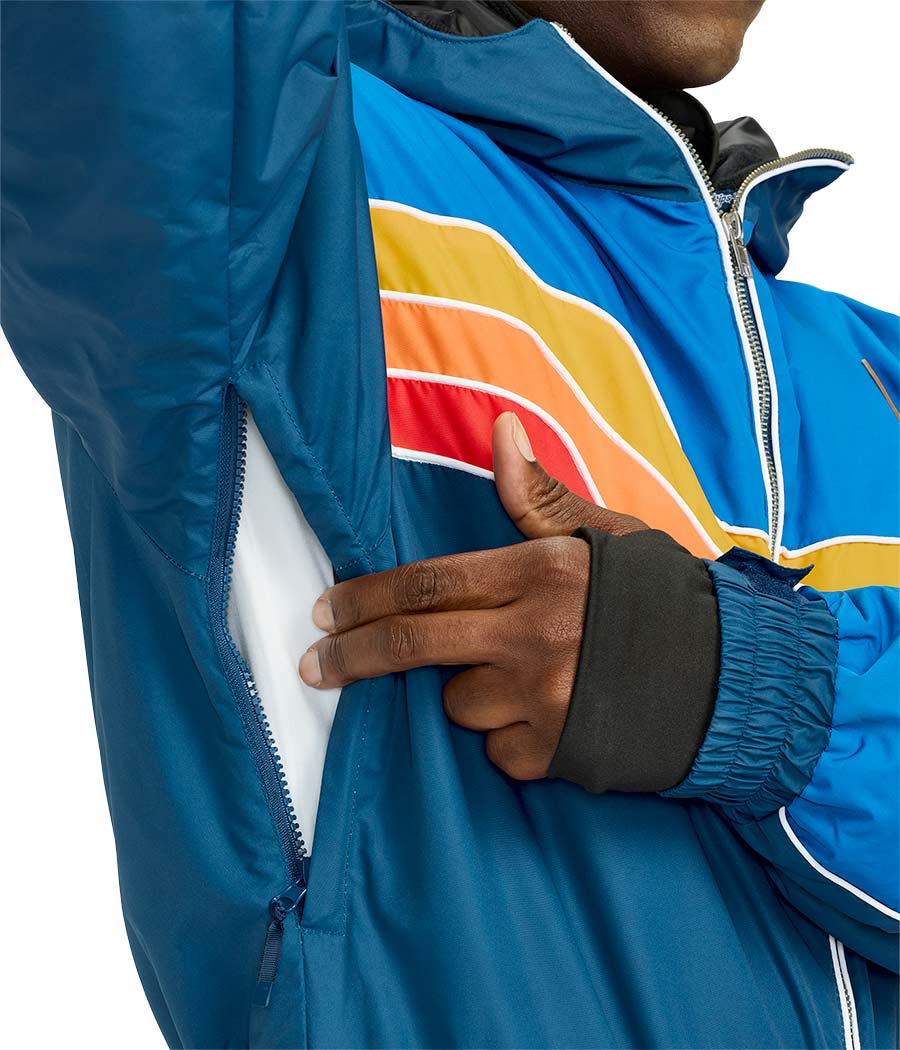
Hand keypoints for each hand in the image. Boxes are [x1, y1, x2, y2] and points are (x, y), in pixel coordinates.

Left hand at [299, 413, 646, 779]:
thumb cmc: (665, 599)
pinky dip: (510, 740)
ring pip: (459, 706)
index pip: (428, 583)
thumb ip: (539, 497)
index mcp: (541, 574)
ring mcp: (545, 701)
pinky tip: (550, 717)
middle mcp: (534, 637)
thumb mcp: (606, 538)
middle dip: (353, 657)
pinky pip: (498, 753)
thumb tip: (500, 429)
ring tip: (526, 678)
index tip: (323, 610)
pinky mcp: (559, 756)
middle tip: (314, 666)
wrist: (737, 679)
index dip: (366, 597)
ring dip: (472, 694)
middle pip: (416, 647)